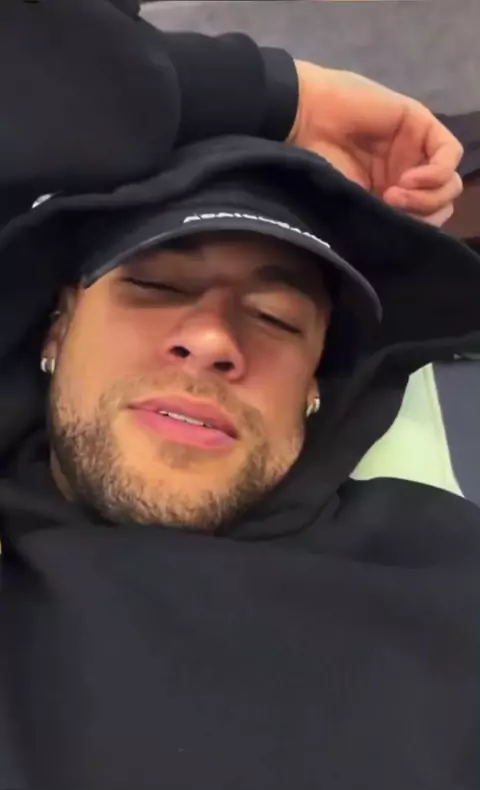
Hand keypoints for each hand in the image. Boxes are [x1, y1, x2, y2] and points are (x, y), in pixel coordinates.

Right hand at [289, 61, 463, 226]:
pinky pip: (449, 154)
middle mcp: (408, 173)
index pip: (426, 221)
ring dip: (426, 198)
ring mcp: (416, 150)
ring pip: (449, 184)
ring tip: (394, 194)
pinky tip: (408, 178)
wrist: (305, 122)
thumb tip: (407, 240)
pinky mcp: (421, 124)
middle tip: (391, 209)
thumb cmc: (316, 165)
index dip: (416, 231)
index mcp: (391, 195)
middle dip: (423, 216)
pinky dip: (435, 174)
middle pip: (442, 204)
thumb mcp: (351, 203)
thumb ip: (382, 219)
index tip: (387, 230)